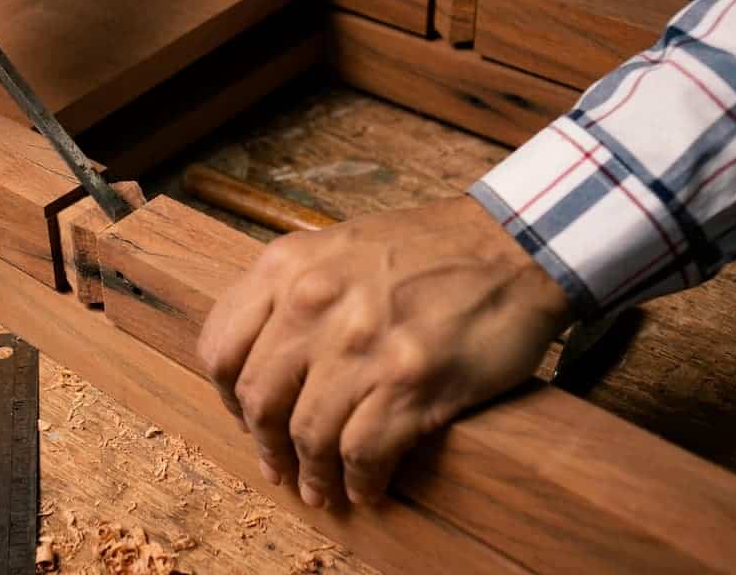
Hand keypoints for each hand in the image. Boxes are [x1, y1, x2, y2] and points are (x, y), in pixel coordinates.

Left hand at [199, 196, 572, 506]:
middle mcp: (313, 302)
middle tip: (277, 465)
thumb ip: (292, 291)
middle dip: (265, 444)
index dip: (227, 397)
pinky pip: (361, 452)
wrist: (515, 244)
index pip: (220, 349)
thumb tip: (262, 357)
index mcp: (287, 267)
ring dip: (311, 475)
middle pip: (258, 399)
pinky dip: (359, 481)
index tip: (243, 416)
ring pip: (307, 434)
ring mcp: (360, 343)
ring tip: (319, 491)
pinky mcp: (409, 379)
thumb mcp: (337, 248)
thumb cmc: (429, 248)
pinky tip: (365, 489)